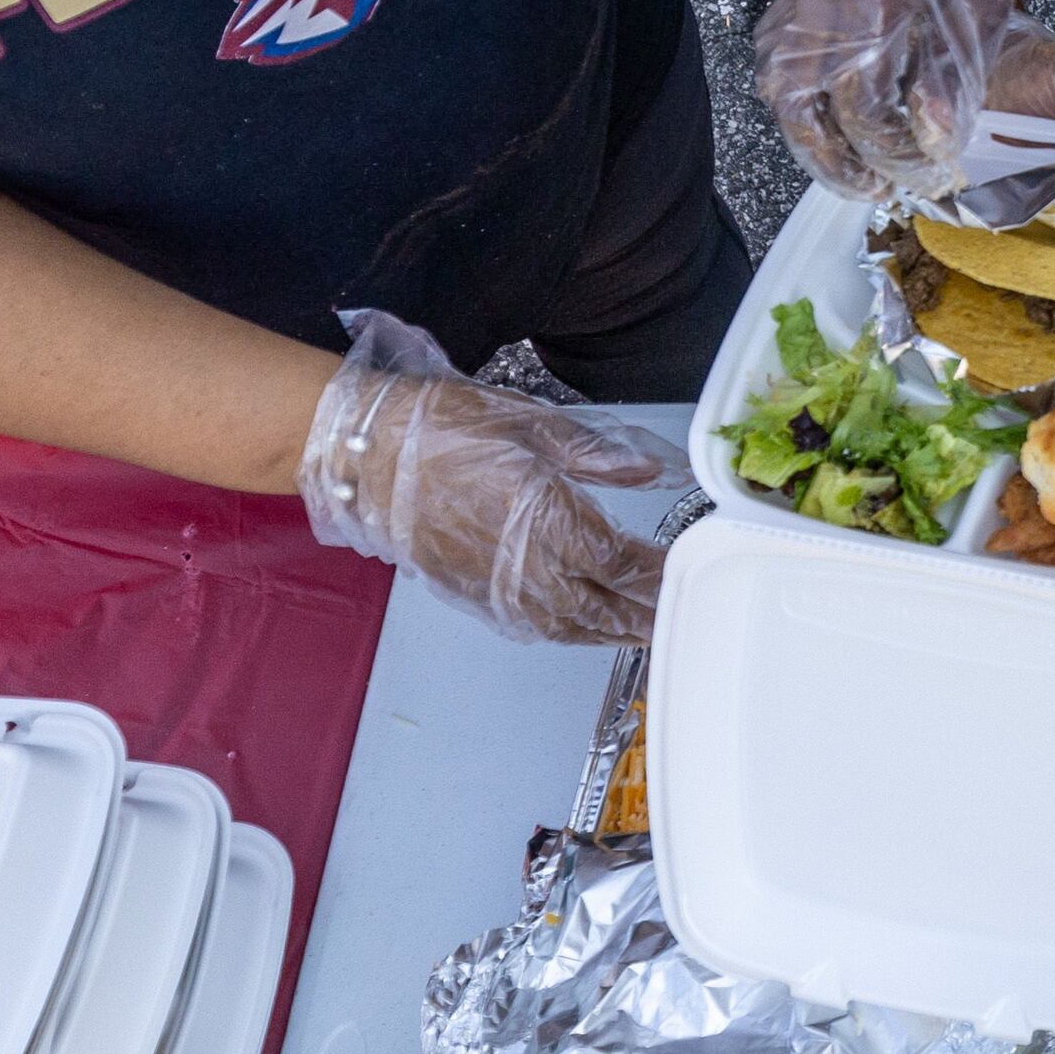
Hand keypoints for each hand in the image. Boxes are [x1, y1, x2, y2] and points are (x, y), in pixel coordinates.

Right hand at [298, 312, 686, 644]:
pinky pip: (538, 627)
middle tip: (683, 614)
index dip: (662, 572)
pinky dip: (571, 629)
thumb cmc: (441, 429)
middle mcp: (531, 571)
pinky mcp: (474, 598)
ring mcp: (500, 591)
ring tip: (644, 626)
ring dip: (613, 629)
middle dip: (648, 612)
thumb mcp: (532, 424)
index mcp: (553, 524)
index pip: (627, 564)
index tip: (689, 568)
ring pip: (574, 626)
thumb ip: (597, 455)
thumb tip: (650, 471)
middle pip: (608, 607)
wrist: (365, 456)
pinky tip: (585, 623)